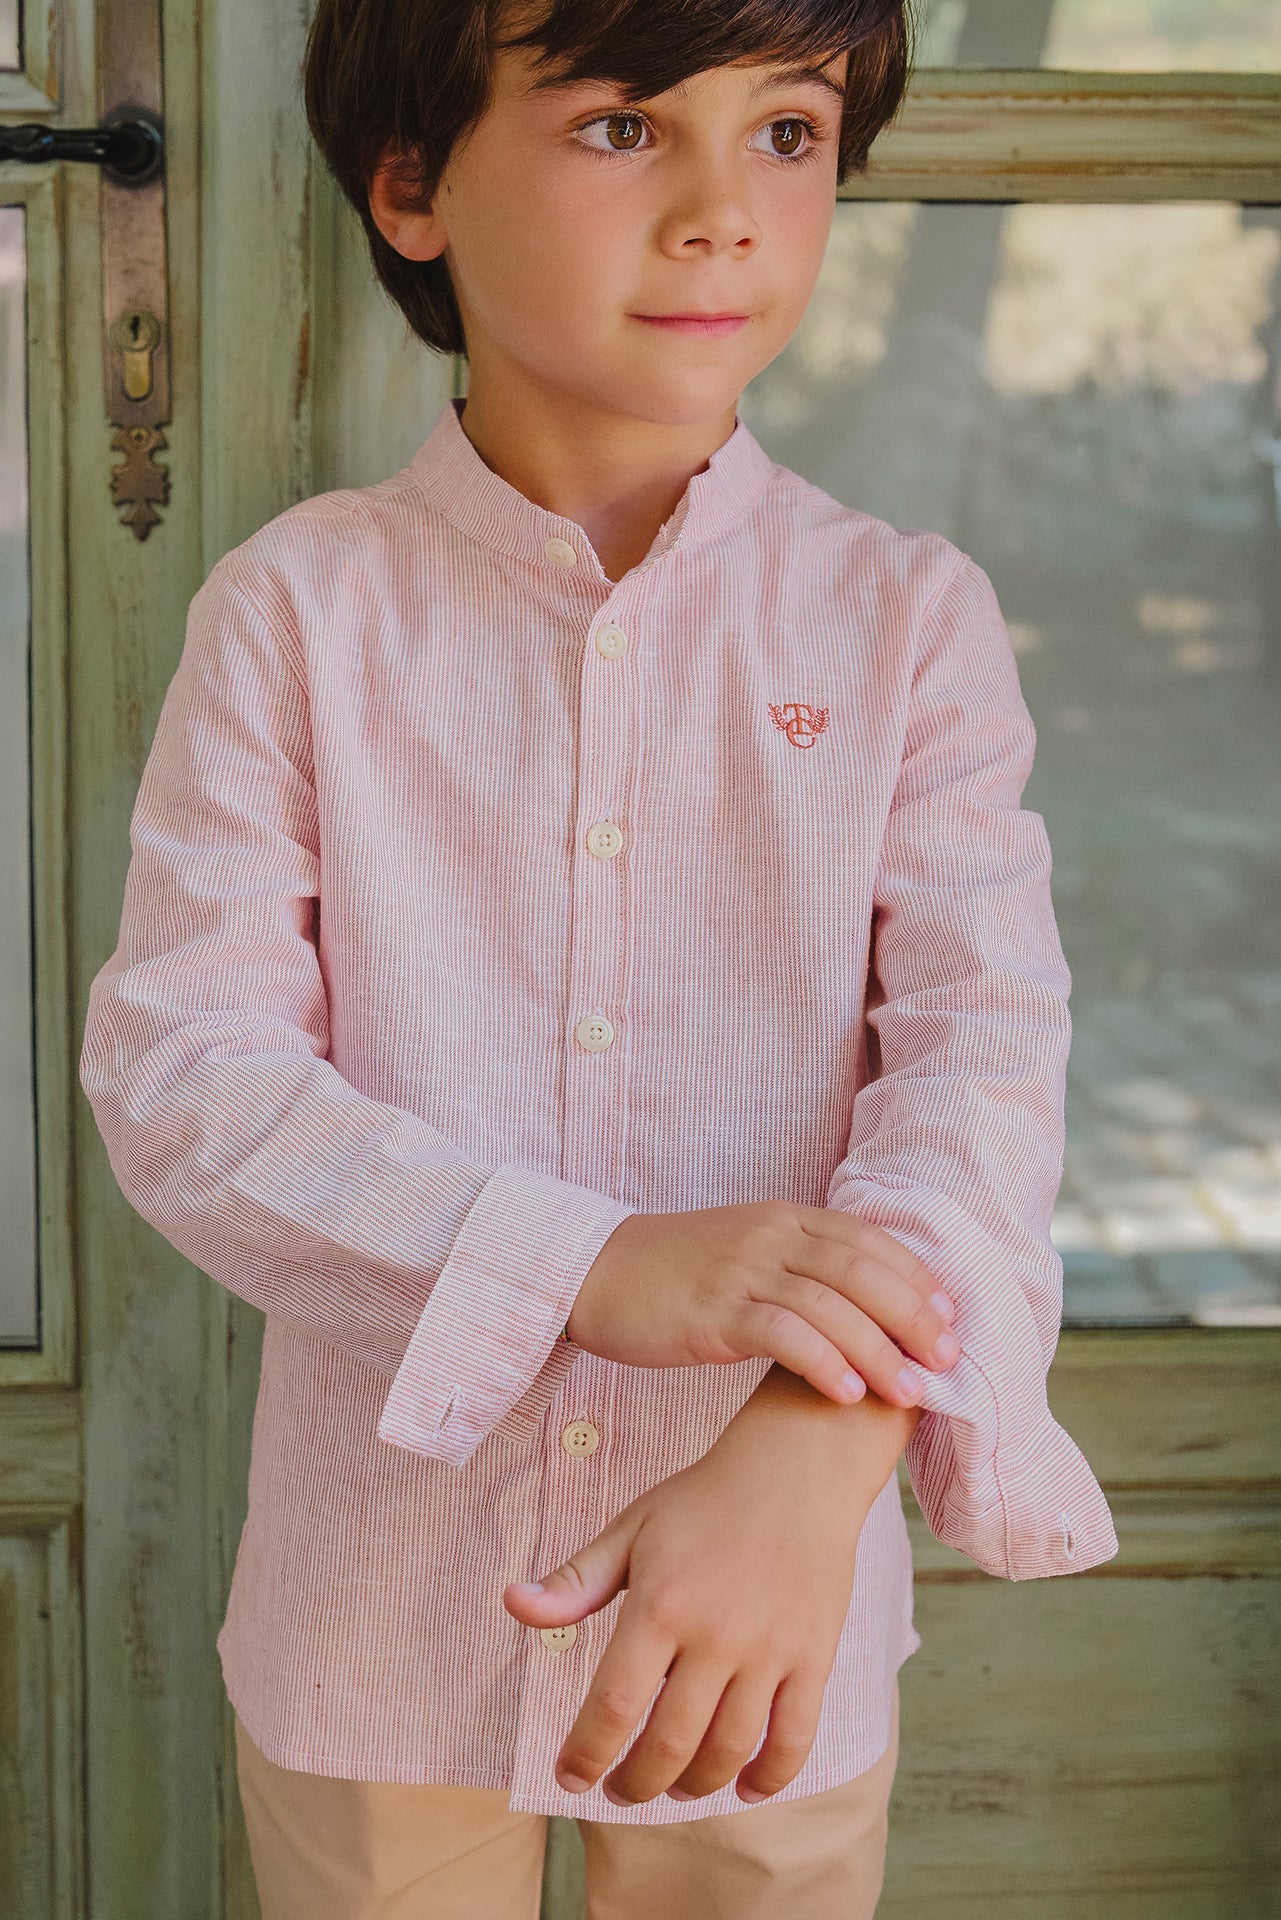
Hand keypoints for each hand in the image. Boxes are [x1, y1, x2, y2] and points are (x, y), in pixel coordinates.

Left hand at [502, 1395, 887, 1806]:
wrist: (797, 1468)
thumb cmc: (704, 1499)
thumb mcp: (631, 1529)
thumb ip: (575, 1581)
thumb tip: (512, 1604)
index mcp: (660, 1605)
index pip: (614, 1705)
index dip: (586, 1754)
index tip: (570, 1777)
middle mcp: (715, 1635)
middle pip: (669, 1745)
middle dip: (636, 1783)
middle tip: (619, 1790)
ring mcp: (769, 1651)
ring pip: (728, 1751)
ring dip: (694, 1785)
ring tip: (673, 1787)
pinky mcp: (813, 1657)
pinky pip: (794, 1739)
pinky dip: (769, 1777)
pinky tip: (744, 1787)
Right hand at [567, 1201, 958, 1409]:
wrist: (596, 1271)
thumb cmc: (674, 1274)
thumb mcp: (746, 1255)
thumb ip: (799, 1269)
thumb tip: (862, 1311)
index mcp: (785, 1219)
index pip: (869, 1239)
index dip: (916, 1277)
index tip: (952, 1318)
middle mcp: (771, 1235)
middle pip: (862, 1269)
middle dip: (913, 1315)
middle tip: (950, 1360)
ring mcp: (742, 1270)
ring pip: (831, 1303)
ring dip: (879, 1349)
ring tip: (912, 1392)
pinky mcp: (713, 1310)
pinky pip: (781, 1332)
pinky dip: (822, 1361)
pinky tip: (848, 1393)